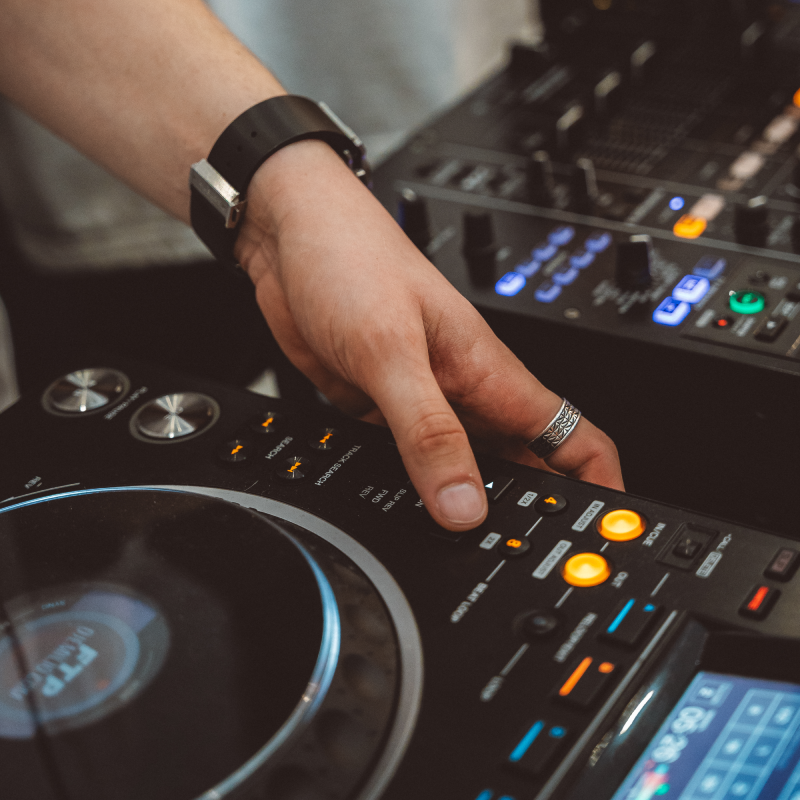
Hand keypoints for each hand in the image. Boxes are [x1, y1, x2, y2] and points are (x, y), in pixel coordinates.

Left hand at [236, 140, 623, 530]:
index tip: (606, 530)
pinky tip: (405, 507)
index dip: (600, 486)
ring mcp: (425, 402)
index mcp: (489, 372)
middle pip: (522, 465)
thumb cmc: (351, 261)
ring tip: (466, 547)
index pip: (573, 436)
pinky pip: (413, 460)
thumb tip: (463, 505)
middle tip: (524, 557)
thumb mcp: (392, 351)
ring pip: (464, 467)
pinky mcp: (384, 408)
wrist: (290, 236)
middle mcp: (465, 391)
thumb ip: (429, 432)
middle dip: (530, 511)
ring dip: (468, 504)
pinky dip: (415, 488)